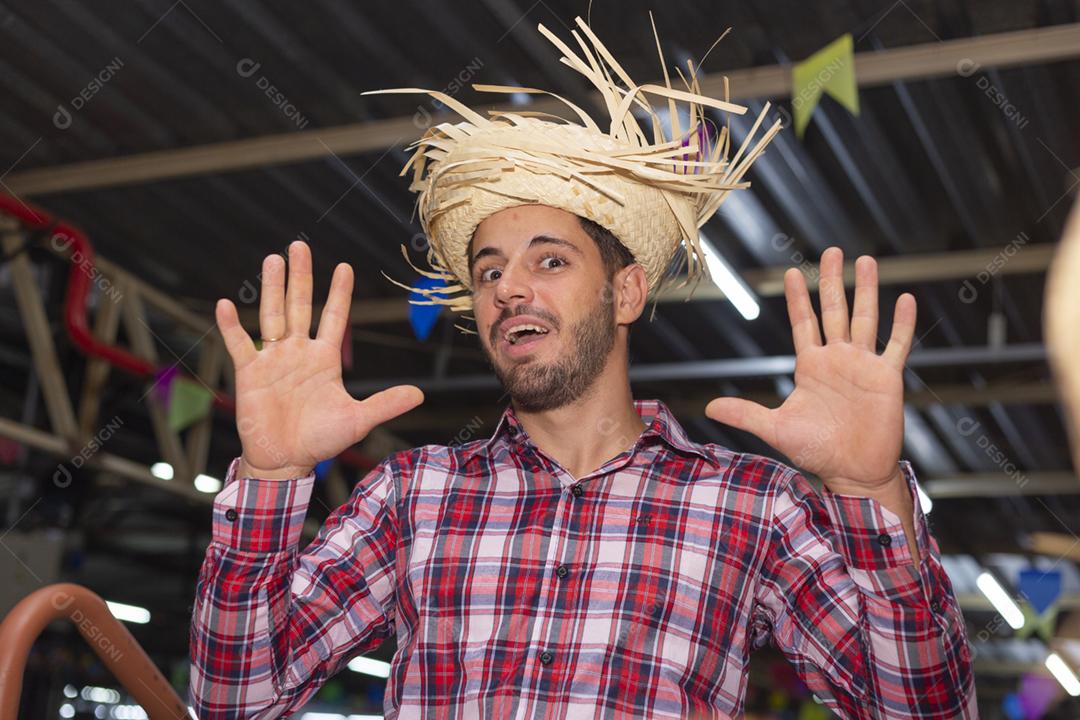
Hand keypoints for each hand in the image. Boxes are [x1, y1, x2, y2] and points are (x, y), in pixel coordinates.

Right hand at [215, 241, 423, 478]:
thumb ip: (385, 404)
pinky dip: (231, 326)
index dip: (339, 293)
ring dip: (271, 288)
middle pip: (299, 306)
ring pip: (271, 315)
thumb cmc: (321, 441)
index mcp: (324, 359)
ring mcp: (273, 360)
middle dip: (300, 277)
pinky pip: (239, 344)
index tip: (345, 267)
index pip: (334, 317)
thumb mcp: (357, 420)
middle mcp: (298, 352)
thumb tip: (420, 394)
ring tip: (272, 259)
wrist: (286, 461)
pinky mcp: (250, 373)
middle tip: (299, 246)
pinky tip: (225, 304)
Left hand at [705, 247, 915, 491]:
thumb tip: (708, 408)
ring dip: (867, 290)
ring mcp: (863, 365)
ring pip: (865, 318)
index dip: (799, 298)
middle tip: (833, 250)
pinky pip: (897, 345)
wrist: (853, 472)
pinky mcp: (887, 378)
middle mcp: (837, 359)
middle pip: (835, 310)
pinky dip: (901, 323)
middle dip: (833, 281)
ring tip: (867, 261)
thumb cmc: (816, 452)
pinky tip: (904, 299)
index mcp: (810, 366)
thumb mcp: (776, 429)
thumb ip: (746, 414)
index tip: (793, 272)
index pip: (803, 322)